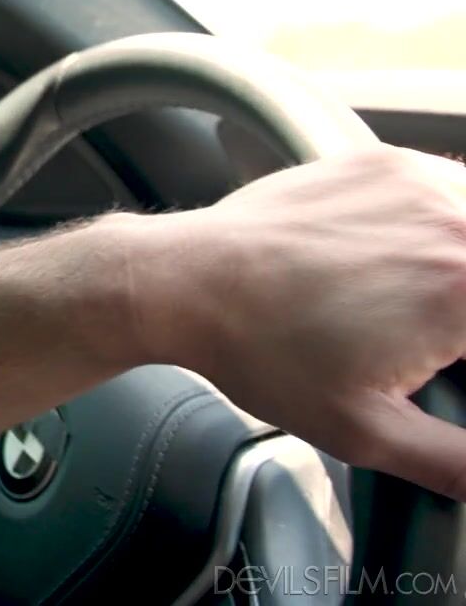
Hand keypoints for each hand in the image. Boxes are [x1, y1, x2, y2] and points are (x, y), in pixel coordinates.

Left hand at [129, 144, 465, 498]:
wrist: (188, 283)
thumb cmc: (263, 352)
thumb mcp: (367, 431)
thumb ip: (457, 462)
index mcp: (465, 289)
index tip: (454, 365)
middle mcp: (453, 223)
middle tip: (440, 341)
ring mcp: (420, 183)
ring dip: (464, 268)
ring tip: (433, 309)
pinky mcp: (388, 164)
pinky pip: (454, 190)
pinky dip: (453, 224)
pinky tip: (421, 260)